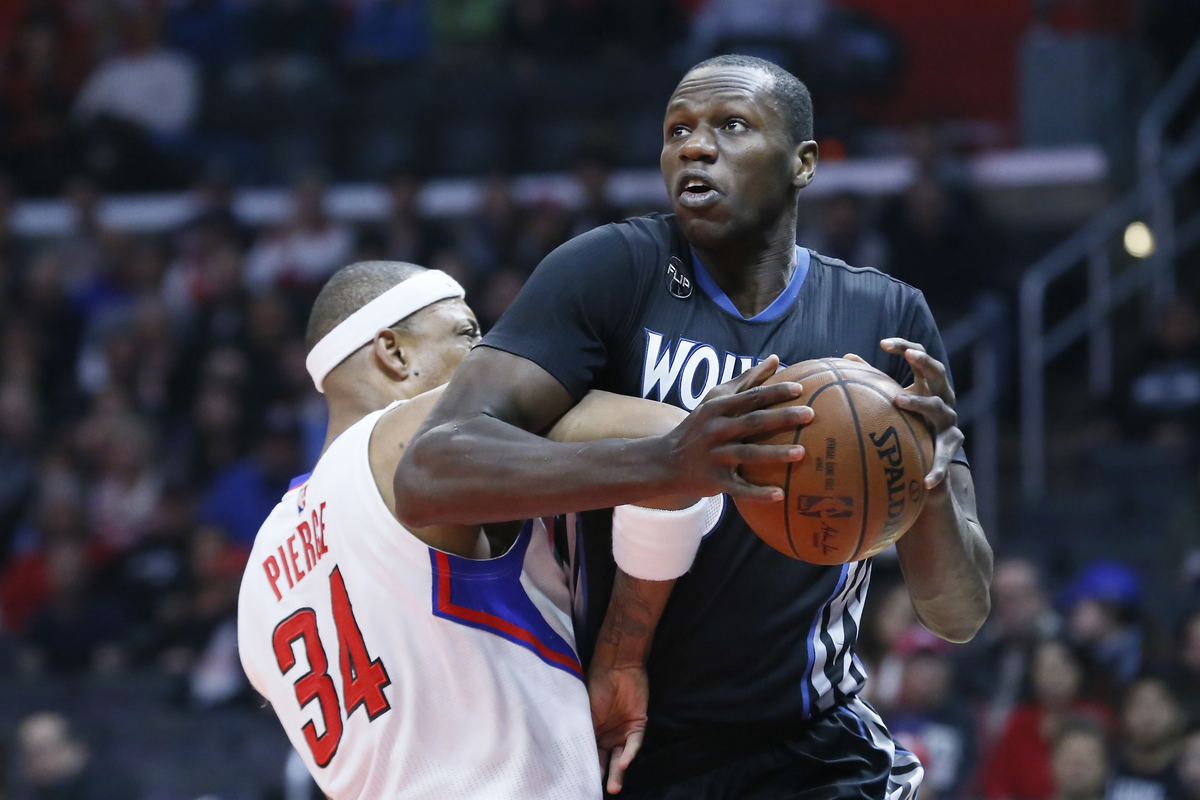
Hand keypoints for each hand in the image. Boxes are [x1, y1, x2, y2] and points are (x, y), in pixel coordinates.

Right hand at [588, 661, 648, 794]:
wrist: (618, 666)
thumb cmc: (596, 684)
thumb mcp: (585, 710)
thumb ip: (584, 732)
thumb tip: (572, 756)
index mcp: (591, 732)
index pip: (589, 755)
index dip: (585, 768)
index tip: (580, 782)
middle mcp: (606, 735)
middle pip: (604, 761)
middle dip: (602, 776)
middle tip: (599, 791)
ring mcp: (621, 732)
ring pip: (620, 758)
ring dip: (617, 773)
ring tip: (614, 788)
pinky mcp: (637, 726)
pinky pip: (634, 745)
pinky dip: (629, 755)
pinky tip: (624, 763)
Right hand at [659, 355, 811, 502]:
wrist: (666, 461)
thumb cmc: (700, 425)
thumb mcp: (716, 400)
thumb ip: (746, 380)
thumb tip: (775, 360)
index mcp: (718, 408)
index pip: (751, 397)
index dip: (775, 392)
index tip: (800, 389)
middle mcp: (716, 430)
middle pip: (753, 422)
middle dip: (782, 418)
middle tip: (810, 414)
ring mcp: (715, 456)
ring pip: (749, 455)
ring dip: (775, 454)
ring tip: (801, 453)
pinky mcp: (715, 481)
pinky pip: (739, 488)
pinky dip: (758, 493)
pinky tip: (780, 494)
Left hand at [876, 339, 963, 488]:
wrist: (933, 458)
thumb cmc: (908, 422)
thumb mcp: (893, 400)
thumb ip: (874, 379)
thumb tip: (846, 357)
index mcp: (928, 385)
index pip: (919, 356)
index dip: (905, 346)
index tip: (883, 343)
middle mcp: (943, 398)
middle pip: (938, 373)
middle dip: (924, 361)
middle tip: (909, 356)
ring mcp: (949, 421)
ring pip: (937, 407)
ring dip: (919, 402)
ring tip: (898, 401)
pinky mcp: (952, 444)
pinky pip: (945, 455)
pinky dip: (936, 467)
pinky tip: (926, 481)